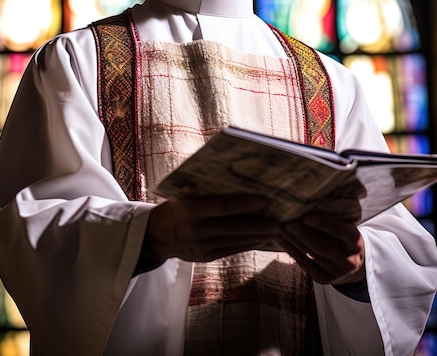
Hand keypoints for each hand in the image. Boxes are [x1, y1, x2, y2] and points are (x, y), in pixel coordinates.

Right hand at [143, 194, 279, 262]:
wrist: (156, 235)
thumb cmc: (175, 206)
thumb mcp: (184, 194)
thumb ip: (206, 190)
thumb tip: (237, 178)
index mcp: (190, 209)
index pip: (222, 206)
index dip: (244, 204)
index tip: (264, 200)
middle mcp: (197, 230)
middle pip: (234, 227)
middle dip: (259, 225)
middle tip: (280, 222)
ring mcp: (202, 246)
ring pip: (236, 240)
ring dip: (258, 236)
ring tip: (277, 231)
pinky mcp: (206, 257)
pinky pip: (232, 250)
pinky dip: (248, 244)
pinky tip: (262, 240)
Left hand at [276, 212, 365, 284]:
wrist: (353, 263)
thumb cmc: (344, 236)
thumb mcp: (346, 226)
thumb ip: (334, 216)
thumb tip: (310, 199)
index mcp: (355, 241)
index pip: (339, 230)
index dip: (322, 223)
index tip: (306, 216)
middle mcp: (348, 260)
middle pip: (321, 246)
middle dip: (302, 234)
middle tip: (287, 222)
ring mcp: (336, 272)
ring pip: (309, 254)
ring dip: (292, 240)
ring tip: (279, 228)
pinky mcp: (323, 279)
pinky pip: (303, 263)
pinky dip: (290, 249)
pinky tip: (280, 239)